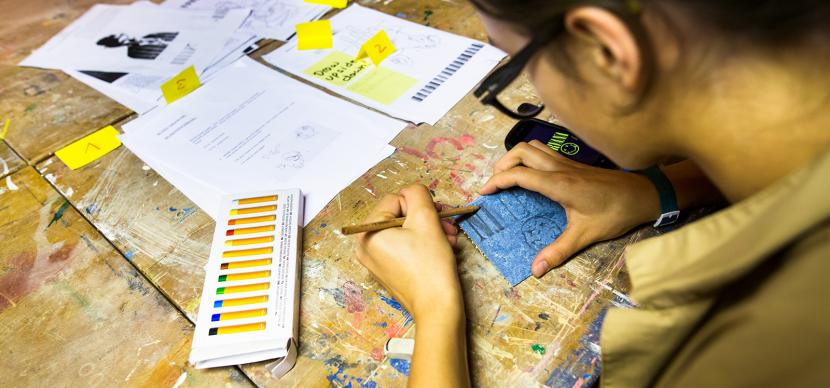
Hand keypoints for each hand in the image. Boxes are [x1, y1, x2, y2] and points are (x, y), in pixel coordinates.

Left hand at [356, 184, 462, 319]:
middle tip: (448, 225)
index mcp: (367, 233)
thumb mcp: (426, 219)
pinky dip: (424, 244)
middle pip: (401, 216)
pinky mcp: (389, 271)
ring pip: (406, 231)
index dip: (420, 204)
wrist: (438, 308)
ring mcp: (376, 261)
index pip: (396, 200)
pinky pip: (405, 247)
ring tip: (449, 239)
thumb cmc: (430, 266)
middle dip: (428, 218)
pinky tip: (442, 249)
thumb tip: (413, 191)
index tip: (440, 214)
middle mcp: (366, 247)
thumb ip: (418, 195)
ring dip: (430, 230)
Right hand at [480, 141, 659, 276]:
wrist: (645, 194)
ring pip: (533, 147)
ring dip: (516, 157)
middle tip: (495, 184)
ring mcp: (568, 162)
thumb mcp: (586, 235)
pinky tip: (531, 175)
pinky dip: (530, 159)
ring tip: (508, 177)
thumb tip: (536, 269)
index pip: (519, 174)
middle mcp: (560, 168)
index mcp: (559, 183)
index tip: (485, 192)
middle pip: (521, 151)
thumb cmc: (617, 212)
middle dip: (502, 164)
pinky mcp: (574, 163)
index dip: (497, 181)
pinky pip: (544, 152)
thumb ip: (559, 251)